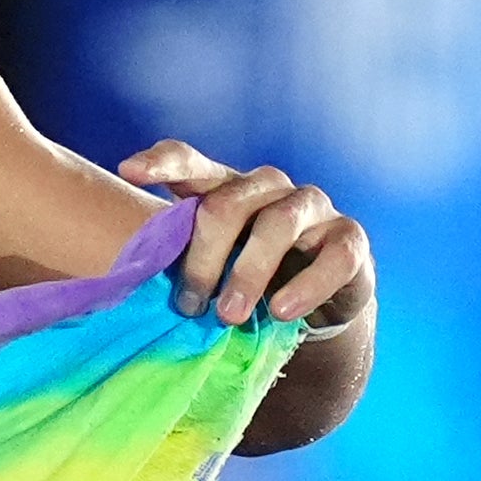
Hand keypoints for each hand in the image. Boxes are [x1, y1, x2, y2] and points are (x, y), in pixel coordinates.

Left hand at [118, 142, 374, 332]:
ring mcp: (313, 209)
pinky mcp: (349, 239)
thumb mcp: (211, 269)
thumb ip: (180, 260)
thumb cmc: (247, 280)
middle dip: (203, 258)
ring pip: (278, 224)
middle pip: (228, 204)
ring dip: (248, 274)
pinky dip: (306, 286)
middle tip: (188, 305)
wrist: (314, 306)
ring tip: (229, 317)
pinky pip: (332, 257)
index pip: (192, 163)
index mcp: (227, 189)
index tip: (130, 172)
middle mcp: (270, 188)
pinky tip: (282, 311)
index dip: (162, 163)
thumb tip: (132, 278)